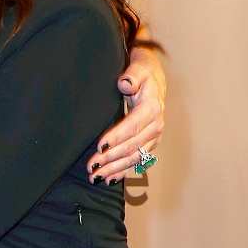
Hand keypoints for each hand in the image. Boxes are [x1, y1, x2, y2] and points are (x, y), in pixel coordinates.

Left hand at [86, 43, 165, 183]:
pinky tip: (109, 179)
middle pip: (132, 146)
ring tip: (96, 177)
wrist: (155, 78)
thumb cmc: (143, 72)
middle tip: (91, 166)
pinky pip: (138, 160)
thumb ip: (132, 75)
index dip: (117, 137)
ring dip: (115, 168)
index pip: (133, 126)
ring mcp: (154, 136)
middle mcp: (156, 125)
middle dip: (111, 158)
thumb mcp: (139, 68)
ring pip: (135, 157)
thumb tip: (125, 83)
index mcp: (152, 107)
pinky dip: (123, 171)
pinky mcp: (150, 143)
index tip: (100, 146)